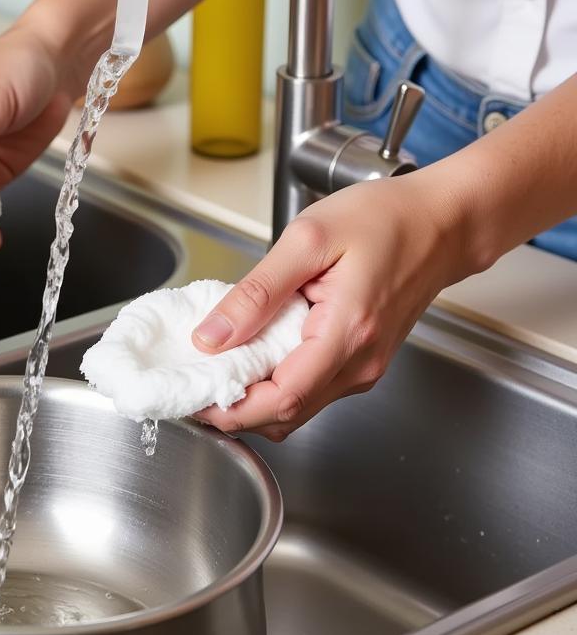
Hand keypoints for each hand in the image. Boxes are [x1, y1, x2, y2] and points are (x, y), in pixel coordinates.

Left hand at [190, 169, 476, 440]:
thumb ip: (256, 293)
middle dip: (235, 410)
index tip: (193, 399)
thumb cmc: (384, 219)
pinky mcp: (362, 360)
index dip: (232, 410)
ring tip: (216, 369)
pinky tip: (253, 356)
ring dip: (254, 399)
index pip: (282, 400)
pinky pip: (312, 388)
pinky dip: (276, 384)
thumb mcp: (306, 241)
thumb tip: (211, 336)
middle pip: (287, 415)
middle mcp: (359, 364)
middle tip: (193, 385)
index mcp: (346, 335)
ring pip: (299, 406)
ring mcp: (364, 367)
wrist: (442, 221)